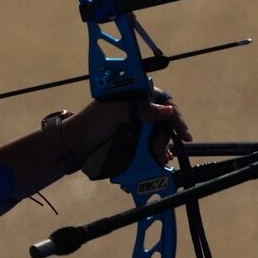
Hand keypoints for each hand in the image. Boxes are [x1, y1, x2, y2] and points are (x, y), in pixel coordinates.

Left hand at [60, 93, 191, 176]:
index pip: (163, 101)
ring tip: (158, 159)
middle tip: (158, 151)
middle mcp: (139, 110)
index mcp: (135, 96)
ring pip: (159, 136)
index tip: (182, 133)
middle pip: (164, 122)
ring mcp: (138, 126)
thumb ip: (141, 110)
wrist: (75, 145)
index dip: (174, 116)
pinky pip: (152, 147)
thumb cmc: (92, 123)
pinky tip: (160, 162)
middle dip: (165, 137)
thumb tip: (167, 110)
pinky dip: (158, 154)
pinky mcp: (135, 142)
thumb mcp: (116, 112)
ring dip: (162, 148)